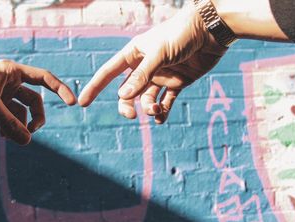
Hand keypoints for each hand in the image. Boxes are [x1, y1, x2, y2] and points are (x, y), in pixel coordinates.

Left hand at [0, 60, 76, 144]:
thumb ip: (9, 124)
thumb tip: (27, 142)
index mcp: (12, 72)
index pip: (44, 79)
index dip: (61, 90)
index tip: (73, 103)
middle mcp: (9, 82)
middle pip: (34, 102)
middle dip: (36, 118)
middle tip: (31, 133)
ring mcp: (0, 96)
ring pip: (21, 114)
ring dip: (20, 127)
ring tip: (12, 138)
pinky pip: (9, 121)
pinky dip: (9, 130)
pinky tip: (2, 137)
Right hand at [78, 4, 226, 123]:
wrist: (212, 31)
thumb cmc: (181, 35)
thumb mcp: (158, 54)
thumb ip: (141, 76)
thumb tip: (122, 96)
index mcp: (133, 54)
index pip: (108, 73)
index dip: (95, 87)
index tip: (82, 102)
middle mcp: (144, 66)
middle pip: (127, 92)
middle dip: (126, 105)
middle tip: (131, 116)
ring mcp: (160, 75)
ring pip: (146, 98)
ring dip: (148, 108)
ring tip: (155, 111)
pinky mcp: (177, 82)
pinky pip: (165, 101)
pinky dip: (162, 111)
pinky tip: (161, 117)